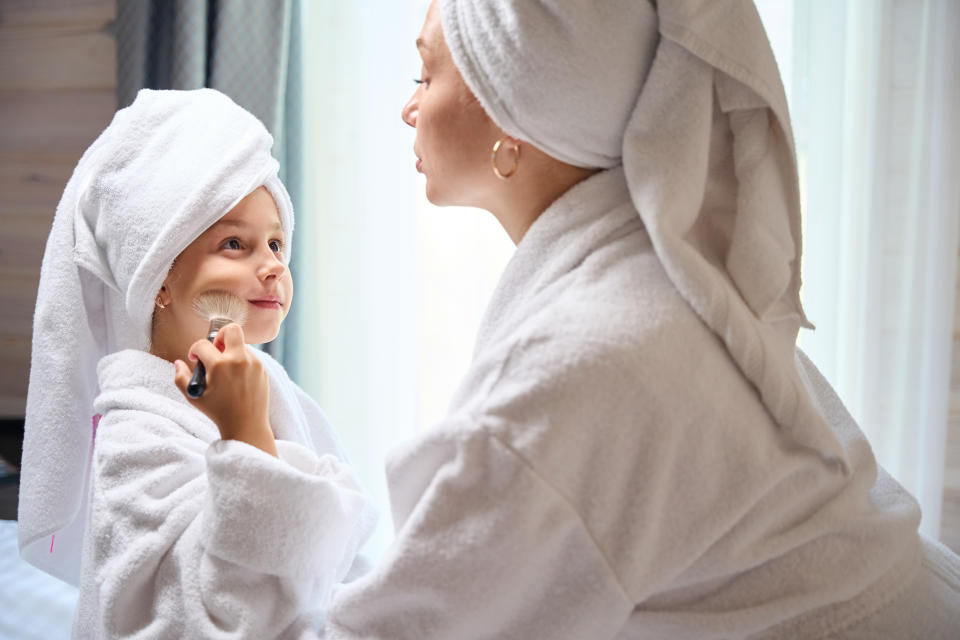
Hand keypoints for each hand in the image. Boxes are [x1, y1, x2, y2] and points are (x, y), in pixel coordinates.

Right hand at [174, 323, 276, 456]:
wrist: (246, 425)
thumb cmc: (218, 412)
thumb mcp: (194, 397)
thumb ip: (181, 378)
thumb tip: (179, 362)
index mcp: (220, 366)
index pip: (203, 344)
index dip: (195, 350)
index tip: (195, 359)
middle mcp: (239, 360)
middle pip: (231, 329)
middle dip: (219, 335)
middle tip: (215, 350)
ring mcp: (253, 363)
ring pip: (241, 344)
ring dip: (230, 351)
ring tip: (224, 371)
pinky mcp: (263, 369)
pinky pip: (250, 356)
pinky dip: (241, 361)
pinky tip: (236, 378)